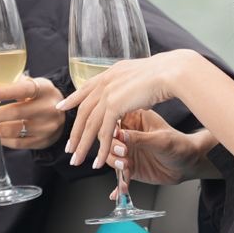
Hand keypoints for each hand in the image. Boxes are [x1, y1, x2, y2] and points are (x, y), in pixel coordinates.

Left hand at [0, 75, 64, 149]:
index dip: (2, 93)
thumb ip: (16, 84)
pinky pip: (16, 143)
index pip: (22, 90)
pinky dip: (0, 139)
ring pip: (12, 131)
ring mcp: (46, 127)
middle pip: (14, 113)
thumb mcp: (36, 84)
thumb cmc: (42, 96)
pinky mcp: (42, 141)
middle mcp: (48, 109)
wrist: (65, 115)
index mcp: (44, 90)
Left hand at [58, 49, 189, 167]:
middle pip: (83, 112)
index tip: (62, 107)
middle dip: (75, 132)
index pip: (86, 88)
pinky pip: (104, 132)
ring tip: (77, 160)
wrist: (171, 71)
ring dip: (83, 145)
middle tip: (69, 148)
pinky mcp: (114, 106)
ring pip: (90, 125)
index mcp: (111, 74)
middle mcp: (105, 83)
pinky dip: (101, 149)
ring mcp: (108, 94)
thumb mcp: (140, 74)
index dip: (73, 99)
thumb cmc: (165, 72)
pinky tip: (99, 161)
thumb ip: (130, 82)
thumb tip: (130, 88)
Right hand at [107, 109, 213, 190]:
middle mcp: (129, 135)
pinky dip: (119, 184)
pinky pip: (120, 176)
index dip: (112, 129)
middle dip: (112, 148)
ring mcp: (129, 152)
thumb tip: (120, 135)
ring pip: (111, 157)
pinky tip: (120, 191)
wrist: (189, 165)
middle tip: (123, 153)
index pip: (116, 121)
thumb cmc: (180, 146)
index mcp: (136, 120)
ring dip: (115, 164)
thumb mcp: (161, 140)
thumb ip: (140, 139)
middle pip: (109, 140)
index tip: (116, 136)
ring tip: (126, 167)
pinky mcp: (131, 167)